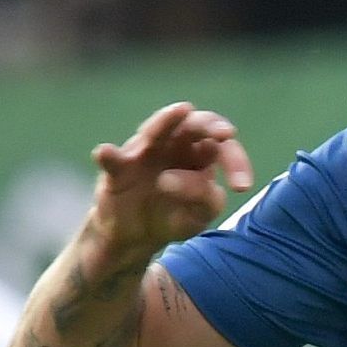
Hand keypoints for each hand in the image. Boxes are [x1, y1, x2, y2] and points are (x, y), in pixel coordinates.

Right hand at [86, 101, 255, 263]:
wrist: (136, 237)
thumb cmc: (172, 217)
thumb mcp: (199, 216)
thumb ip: (206, 200)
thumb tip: (187, 180)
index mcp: (198, 156)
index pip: (221, 146)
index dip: (235, 161)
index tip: (242, 187)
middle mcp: (172, 146)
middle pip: (193, 125)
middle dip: (211, 126)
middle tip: (226, 134)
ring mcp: (143, 154)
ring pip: (155, 131)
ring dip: (167, 120)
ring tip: (182, 110)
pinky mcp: (118, 170)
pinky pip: (112, 160)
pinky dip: (109, 155)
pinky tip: (105, 152)